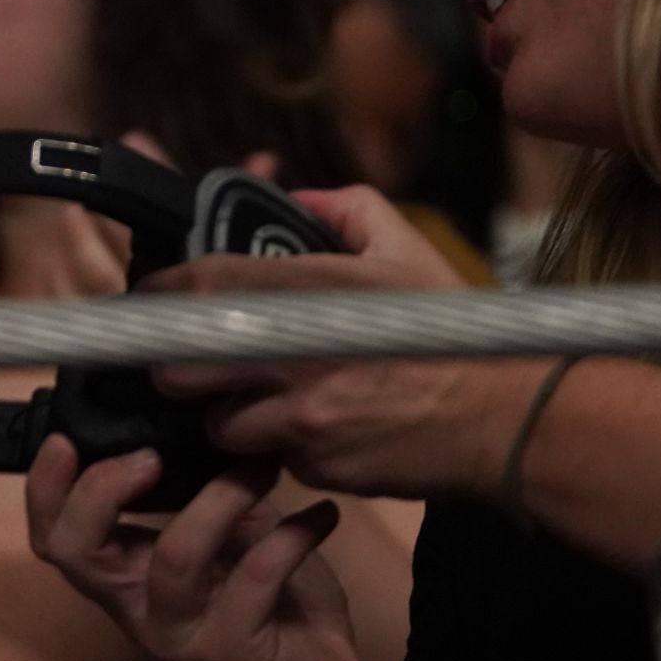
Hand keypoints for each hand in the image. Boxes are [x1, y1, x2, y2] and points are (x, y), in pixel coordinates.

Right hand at [26, 436, 372, 660]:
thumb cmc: (268, 607)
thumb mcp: (230, 540)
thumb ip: (202, 493)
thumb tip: (201, 420)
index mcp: (125, 578)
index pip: (55, 539)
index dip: (46, 489)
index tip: (67, 437)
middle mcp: (138, 609)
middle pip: (76, 553)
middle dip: (100, 491)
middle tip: (150, 455)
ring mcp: (181, 637)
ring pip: (174, 557)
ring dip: (219, 498)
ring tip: (259, 467)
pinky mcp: (234, 656)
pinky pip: (254, 581)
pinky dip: (291, 537)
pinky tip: (322, 516)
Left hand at [139, 184, 530, 498]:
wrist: (510, 417)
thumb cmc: (456, 334)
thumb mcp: (406, 252)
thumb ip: (346, 210)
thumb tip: (298, 196)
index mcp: (310, 290)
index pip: (199, 284)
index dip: (161, 293)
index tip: (150, 299)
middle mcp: (296, 352)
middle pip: (179, 365)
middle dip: (177, 367)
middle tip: (192, 363)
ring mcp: (302, 413)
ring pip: (216, 422)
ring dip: (226, 415)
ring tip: (259, 403)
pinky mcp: (315, 463)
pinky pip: (267, 458)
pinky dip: (275, 450)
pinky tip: (309, 435)